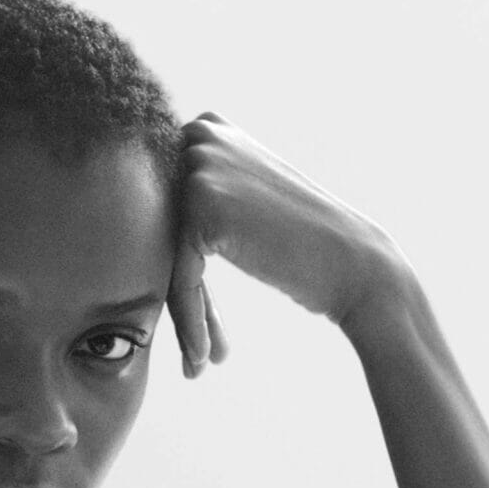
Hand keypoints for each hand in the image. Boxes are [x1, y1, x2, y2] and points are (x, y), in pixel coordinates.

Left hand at [168, 113, 406, 376]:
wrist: (356, 263)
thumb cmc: (305, 243)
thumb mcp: (248, 196)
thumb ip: (202, 192)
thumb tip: (132, 210)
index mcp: (208, 127)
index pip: (162, 204)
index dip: (177, 263)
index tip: (199, 316)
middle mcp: (200, 136)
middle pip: (157, 230)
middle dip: (178, 291)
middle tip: (201, 348)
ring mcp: (200, 168)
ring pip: (163, 258)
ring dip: (184, 315)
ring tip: (201, 360)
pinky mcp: (202, 208)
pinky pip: (178, 278)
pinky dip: (189, 321)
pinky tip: (202, 359)